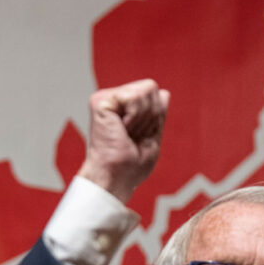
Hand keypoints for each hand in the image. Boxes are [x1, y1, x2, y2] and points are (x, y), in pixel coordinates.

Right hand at [76, 79, 168, 201]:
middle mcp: (113, 100)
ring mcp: (105, 99)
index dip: (156, 115)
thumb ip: (157, 113)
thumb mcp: (152, 135)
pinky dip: (135, 117)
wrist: (115, 177)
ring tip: (126, 134)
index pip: (153, 92)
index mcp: (123, 108)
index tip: (141, 136)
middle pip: (150, 88)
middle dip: (151, 116)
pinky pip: (133, 97)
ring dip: (142, 119)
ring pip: (144, 91)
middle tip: (133, 137)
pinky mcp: (99, 101)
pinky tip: (121, 129)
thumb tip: (164, 93)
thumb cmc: (130, 166)